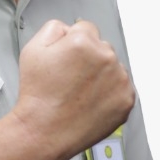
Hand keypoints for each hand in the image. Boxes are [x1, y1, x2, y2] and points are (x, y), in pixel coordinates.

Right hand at [15, 19, 135, 159]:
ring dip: (101, 75)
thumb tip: (71, 28)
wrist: (45, 132)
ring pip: (113, 68)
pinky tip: (91, 102)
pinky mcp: (127, 100)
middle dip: (90, 58)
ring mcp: (120, 80)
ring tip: (80, 93)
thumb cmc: (38, 95)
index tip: (67, 60)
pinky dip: (110, 94)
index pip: (85, 29)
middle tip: (71, 79)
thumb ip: (54, 28)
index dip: (72, 44)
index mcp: (83, 42)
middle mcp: (106, 57)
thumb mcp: (32, 49)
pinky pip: (121, 88)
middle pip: (102, 47)